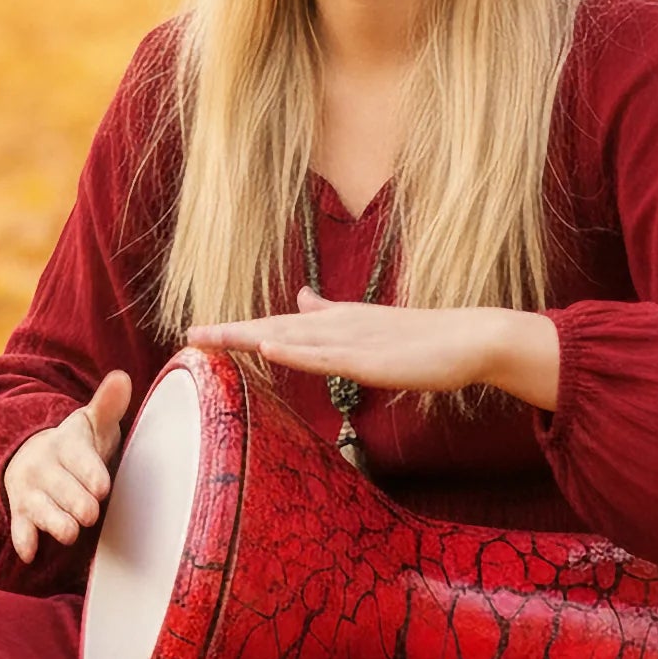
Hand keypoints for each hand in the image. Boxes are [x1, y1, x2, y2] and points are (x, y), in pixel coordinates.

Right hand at [4, 370, 132, 564]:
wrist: (33, 457)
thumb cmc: (76, 446)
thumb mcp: (91, 424)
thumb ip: (108, 406)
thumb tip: (122, 378)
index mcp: (65, 444)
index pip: (78, 458)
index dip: (91, 473)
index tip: (102, 487)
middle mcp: (44, 466)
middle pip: (61, 488)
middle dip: (76, 502)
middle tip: (90, 513)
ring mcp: (30, 491)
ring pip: (41, 509)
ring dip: (55, 522)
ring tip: (70, 534)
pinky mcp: (21, 513)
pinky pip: (20, 528)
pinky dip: (24, 540)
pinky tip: (30, 553)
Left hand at [186, 290, 560, 409]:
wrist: (469, 338)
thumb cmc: (420, 338)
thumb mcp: (365, 325)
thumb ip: (330, 314)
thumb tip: (301, 299)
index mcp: (333, 323)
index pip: (275, 326)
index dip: (237, 330)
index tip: (198, 333)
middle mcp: (336, 327)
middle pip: (272, 328)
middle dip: (230, 332)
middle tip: (188, 334)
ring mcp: (352, 341)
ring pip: (291, 338)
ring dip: (250, 337)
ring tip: (212, 337)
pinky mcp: (369, 359)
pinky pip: (325, 356)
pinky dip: (295, 351)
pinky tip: (268, 347)